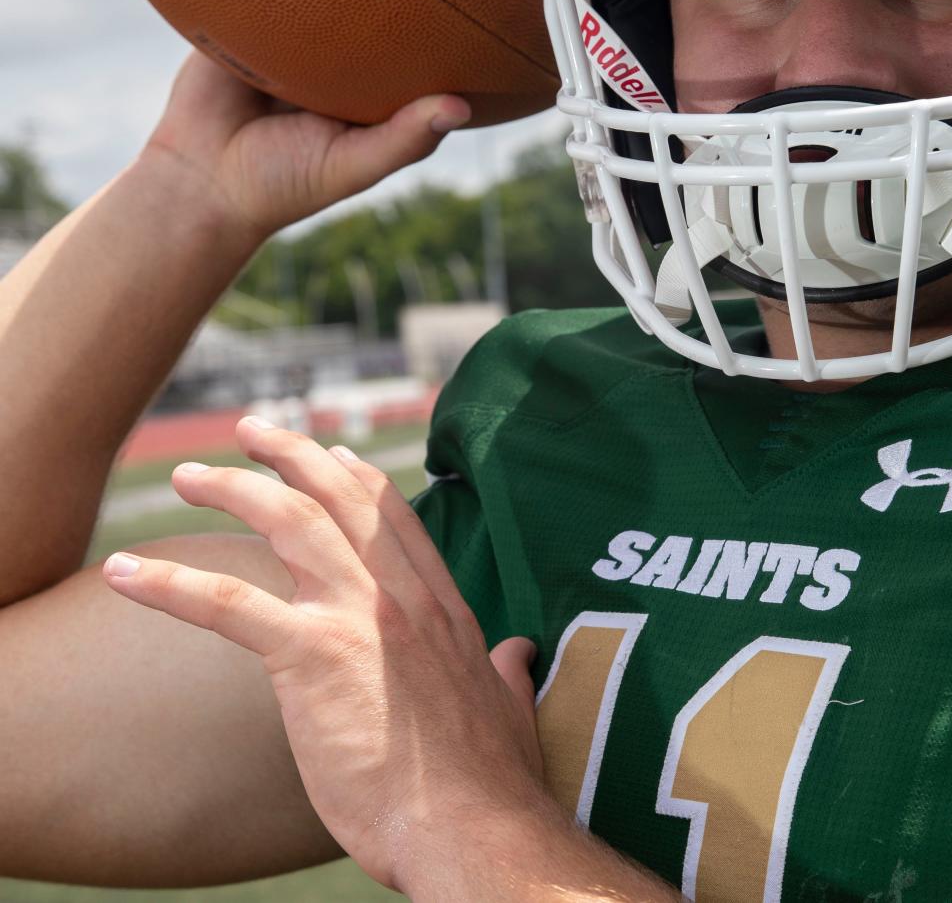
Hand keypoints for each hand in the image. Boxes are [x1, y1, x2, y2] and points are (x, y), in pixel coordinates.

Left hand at [101, 416, 544, 897]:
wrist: (472, 828)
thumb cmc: (488, 784)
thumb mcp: (509, 706)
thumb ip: (506, 669)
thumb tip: (518, 651)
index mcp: (439, 605)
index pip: (391, 517)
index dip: (355, 479)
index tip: (330, 454)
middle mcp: (397, 594)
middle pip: (336, 498)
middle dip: (289, 455)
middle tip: (251, 432)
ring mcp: (356, 617)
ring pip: (286, 523)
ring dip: (232, 488)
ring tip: (190, 475)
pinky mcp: (311, 655)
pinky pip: (226, 603)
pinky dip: (170, 582)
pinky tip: (125, 571)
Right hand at [140, 48, 470, 242]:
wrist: (197, 183)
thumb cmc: (282, 184)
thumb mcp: (352, 166)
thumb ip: (403, 140)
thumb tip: (460, 108)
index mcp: (366, 89)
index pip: (408, 53)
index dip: (439, 29)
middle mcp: (332, 59)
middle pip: (368, 13)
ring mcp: (285, 38)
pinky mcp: (241, 25)